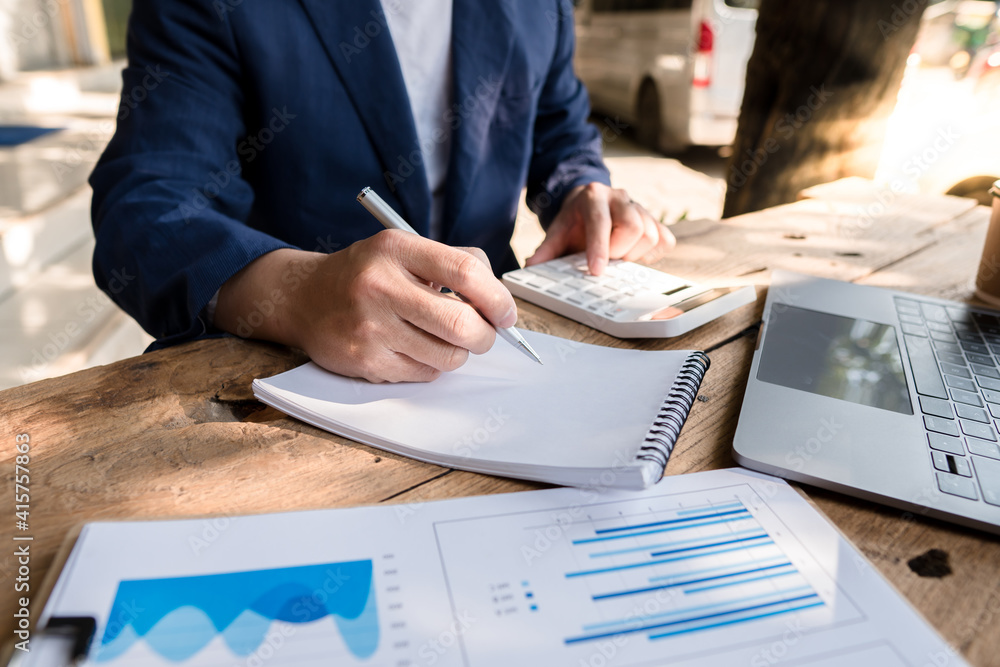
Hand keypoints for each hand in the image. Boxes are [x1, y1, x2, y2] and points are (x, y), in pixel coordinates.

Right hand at [215, 230, 516, 382]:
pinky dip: (430, 366)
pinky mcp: (364, 359)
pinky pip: (423, 374)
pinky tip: (412, 349)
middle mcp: (380, 285)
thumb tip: (500, 303)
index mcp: (396, 249)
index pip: (466, 272)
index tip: (506, 313)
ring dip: (457, 354)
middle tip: (484, 336)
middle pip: (461, 324)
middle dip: (485, 337)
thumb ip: (452, 264)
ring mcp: (370, 326)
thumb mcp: (402, 251)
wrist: (302, 298)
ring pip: (447, 357)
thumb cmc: (366, 274)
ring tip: (443, 341)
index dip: (497, 298)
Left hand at [526, 183, 675, 274]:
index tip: (596, 270)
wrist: (590, 203)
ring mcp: (640, 207)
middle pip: (633, 227)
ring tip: (618, 256)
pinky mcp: (654, 219)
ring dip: (635, 254)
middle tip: (607, 260)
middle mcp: (619, 197)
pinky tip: (635, 254)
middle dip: (619, 250)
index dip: (600, 247)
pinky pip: (665, 240)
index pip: (601, 221)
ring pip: (651, 234)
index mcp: (593, 197)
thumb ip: (546, 250)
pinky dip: (652, 254)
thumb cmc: (575, 221)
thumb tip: (531, 268)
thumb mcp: (557, 232)